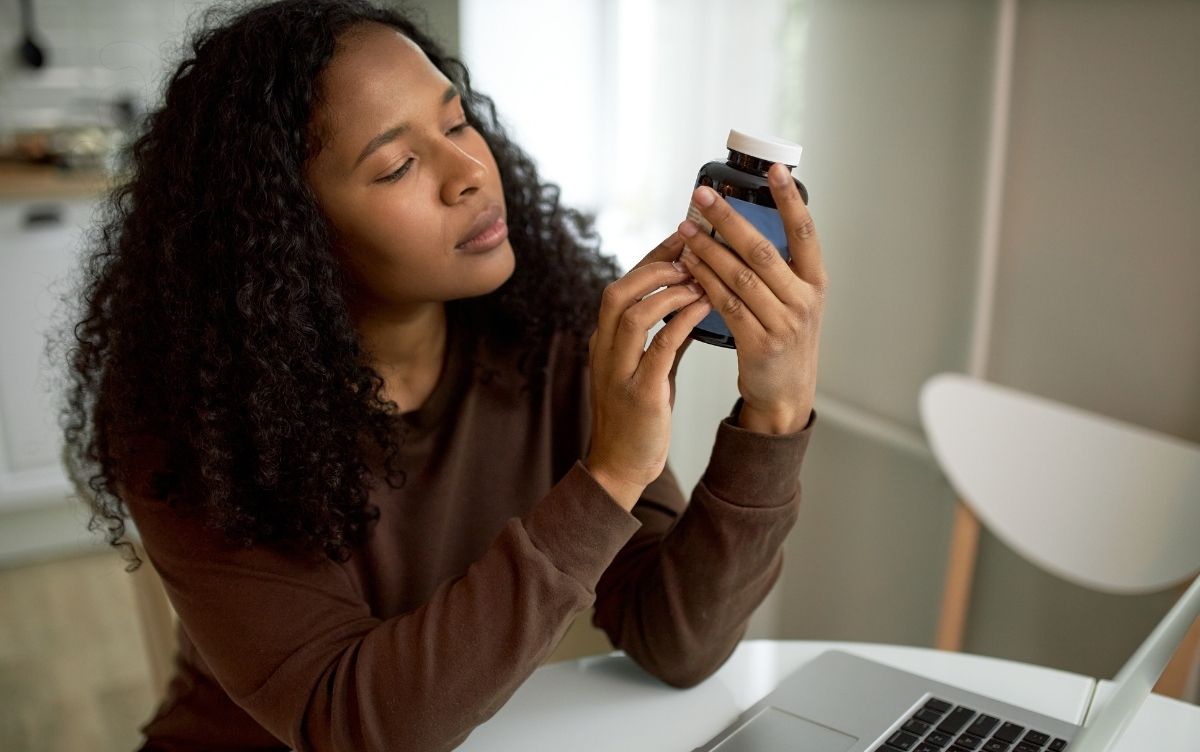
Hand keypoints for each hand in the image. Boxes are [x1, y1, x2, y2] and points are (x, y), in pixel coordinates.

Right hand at [585, 233, 712, 509]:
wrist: (621, 466)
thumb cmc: (637, 418)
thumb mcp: (648, 369)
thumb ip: (664, 337)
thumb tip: (692, 301)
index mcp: (603, 342)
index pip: (622, 286)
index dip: (652, 260)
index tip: (681, 240)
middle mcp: (604, 351)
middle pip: (619, 292)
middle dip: (655, 267)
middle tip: (691, 254)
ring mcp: (618, 371)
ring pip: (633, 313)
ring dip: (668, 291)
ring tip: (699, 280)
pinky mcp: (639, 393)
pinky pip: (659, 346)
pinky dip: (681, 321)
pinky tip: (703, 307)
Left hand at [678, 163, 826, 434]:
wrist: (785, 394)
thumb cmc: (784, 340)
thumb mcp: (794, 301)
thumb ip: (778, 268)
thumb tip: (741, 224)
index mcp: (815, 282)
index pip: (805, 232)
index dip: (790, 200)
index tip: (774, 169)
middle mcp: (804, 299)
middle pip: (762, 250)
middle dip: (729, 218)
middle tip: (703, 195)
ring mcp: (783, 323)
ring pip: (739, 276)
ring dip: (708, 249)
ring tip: (685, 229)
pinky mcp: (760, 344)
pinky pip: (726, 304)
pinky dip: (704, 282)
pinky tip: (688, 265)